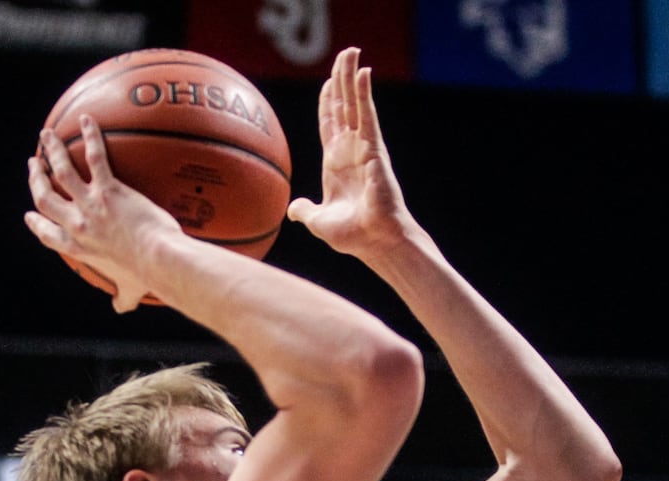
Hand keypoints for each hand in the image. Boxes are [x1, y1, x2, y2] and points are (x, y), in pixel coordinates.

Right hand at [24, 115, 180, 312]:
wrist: (160, 262)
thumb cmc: (148, 278)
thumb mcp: (130, 290)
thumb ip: (123, 297)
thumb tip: (123, 307)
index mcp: (78, 248)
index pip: (48, 234)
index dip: (36, 222)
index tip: (31, 215)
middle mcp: (77, 225)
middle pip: (45, 197)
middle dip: (36, 179)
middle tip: (33, 165)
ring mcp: (90, 205)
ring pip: (61, 172)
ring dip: (51, 151)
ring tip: (46, 136)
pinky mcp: (109, 190)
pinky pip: (95, 157)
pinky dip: (90, 136)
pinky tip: (88, 120)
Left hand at [287, 47, 411, 260]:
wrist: (375, 241)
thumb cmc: (353, 236)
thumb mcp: (319, 221)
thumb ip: (306, 211)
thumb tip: (293, 210)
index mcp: (336, 163)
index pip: (330, 124)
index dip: (327, 103)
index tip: (328, 83)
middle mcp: (350, 150)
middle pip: (343, 107)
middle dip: (341, 80)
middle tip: (343, 55)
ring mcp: (363, 147)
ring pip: (355, 104)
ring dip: (351, 76)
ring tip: (350, 51)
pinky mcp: (374, 148)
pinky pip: (367, 115)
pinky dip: (363, 93)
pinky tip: (361, 72)